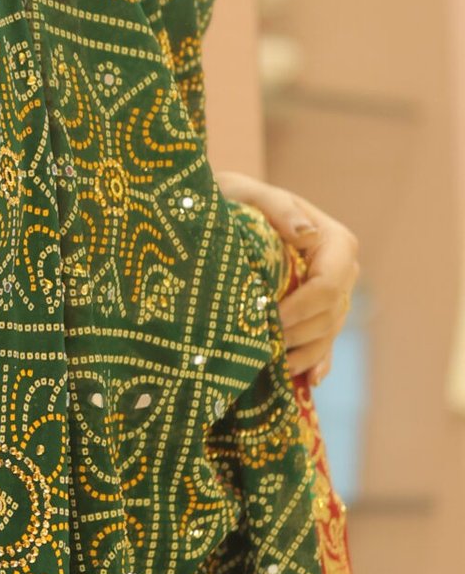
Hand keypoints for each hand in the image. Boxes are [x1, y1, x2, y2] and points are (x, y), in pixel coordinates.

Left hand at [215, 168, 359, 383]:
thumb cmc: (238, 199)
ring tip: (275, 367)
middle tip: (261, 345)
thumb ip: (279, 208)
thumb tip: (306, 235)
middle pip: (330, 314)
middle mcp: (342, 270)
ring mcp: (335, 294)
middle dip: (298, 333)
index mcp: (334, 241)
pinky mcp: (321, 312)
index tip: (270, 317)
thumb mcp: (250, 194)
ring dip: (304, 353)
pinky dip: (315, 361)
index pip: (329, 285)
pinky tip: (307, 380)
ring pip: (327, 332)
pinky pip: (324, 342)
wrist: (231, 208)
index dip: (302, 308)